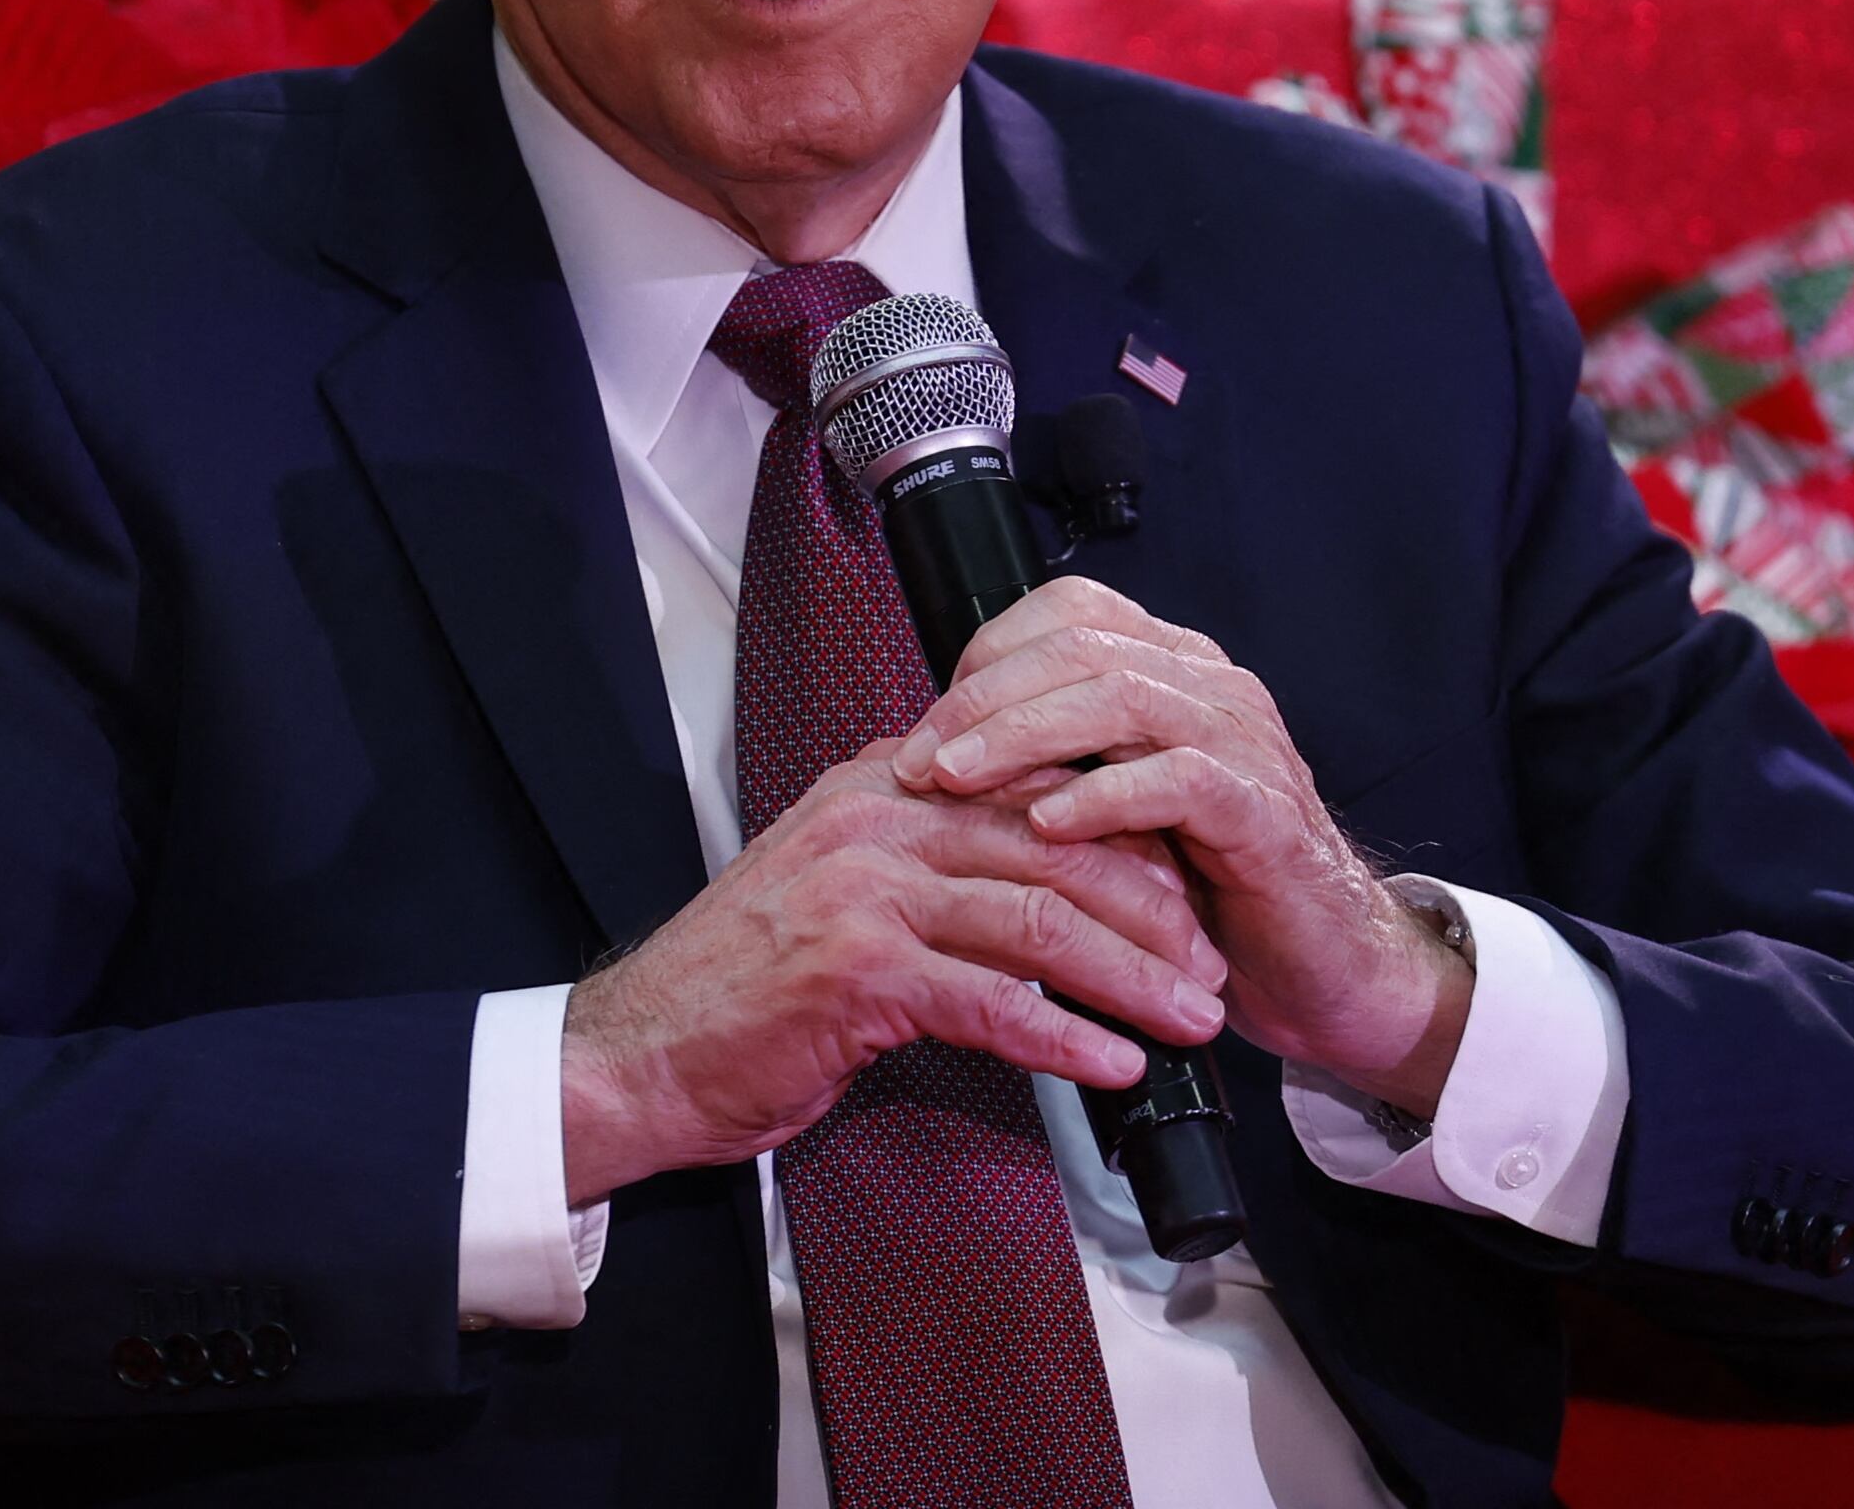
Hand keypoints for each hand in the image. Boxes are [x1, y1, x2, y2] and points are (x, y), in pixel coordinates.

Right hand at [558, 746, 1228, 1206]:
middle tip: (1215, 963)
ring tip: (1194, 1020)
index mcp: (883, 788)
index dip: (1127, 840)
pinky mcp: (858, 972)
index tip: (1194, 890)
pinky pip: (991, 1001)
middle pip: (1055, 848)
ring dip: (1131, 977)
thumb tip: (1042, 882)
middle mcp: (880, 820)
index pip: (1035, 789)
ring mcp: (866, 892)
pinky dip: (1066, 1037)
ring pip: (1038, 921)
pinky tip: (1116, 1065)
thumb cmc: (747, 988)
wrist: (639, 1051)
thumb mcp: (844, 892)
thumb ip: (931, 867)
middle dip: (1154, 908)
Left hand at [889, 579, 1474, 1118]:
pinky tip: (1046, 823)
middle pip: (1081, 645)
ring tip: (955, 781)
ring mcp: (1245, 741)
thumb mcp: (1116, 813)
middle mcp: (1212, 686)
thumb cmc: (1208, 890)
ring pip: (1121, 696)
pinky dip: (1102, 796)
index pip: (1069, 612)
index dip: (988, 658)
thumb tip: (937, 754)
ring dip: (1022, 736)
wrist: (1321, 966)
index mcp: (1175, 669)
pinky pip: (1179, 779)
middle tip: (918, 761)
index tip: (927, 728)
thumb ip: (1055, 766)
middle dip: (983, 699)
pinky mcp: (1264, 811)